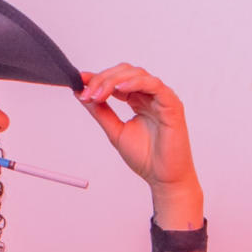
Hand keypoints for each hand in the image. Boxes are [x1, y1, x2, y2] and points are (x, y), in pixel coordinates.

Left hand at [77, 63, 197, 192]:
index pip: (116, 80)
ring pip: (137, 74)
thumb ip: (101, 112)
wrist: (163, 178)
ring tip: (100, 94)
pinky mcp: (172, 105)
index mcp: (138, 100)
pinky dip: (137, 82)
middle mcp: (149, 96)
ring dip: (114, 80)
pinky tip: (121, 88)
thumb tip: (83, 94)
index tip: (79, 81)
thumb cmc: (146, 158)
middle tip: (88, 93)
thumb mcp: (115, 131)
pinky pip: (155, 85)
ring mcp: (161, 99)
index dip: (97, 78)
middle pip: (125, 72)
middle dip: (103, 79)